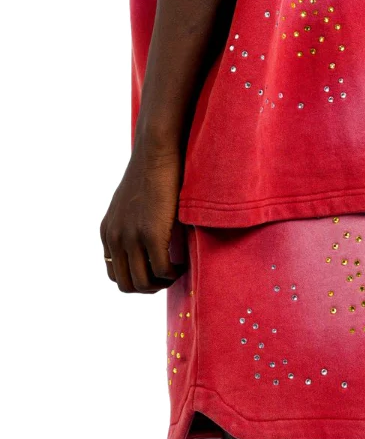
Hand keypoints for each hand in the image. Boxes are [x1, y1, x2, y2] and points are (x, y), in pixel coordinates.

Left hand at [100, 148, 183, 293]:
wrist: (156, 152)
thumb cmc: (151, 172)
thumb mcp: (130, 203)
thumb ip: (130, 223)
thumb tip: (146, 238)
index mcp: (107, 232)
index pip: (114, 273)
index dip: (136, 278)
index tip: (155, 271)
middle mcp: (114, 237)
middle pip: (126, 284)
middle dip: (149, 287)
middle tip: (168, 276)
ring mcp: (131, 237)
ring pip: (143, 282)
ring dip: (162, 283)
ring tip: (177, 271)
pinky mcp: (151, 234)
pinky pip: (163, 270)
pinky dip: (175, 273)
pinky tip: (183, 264)